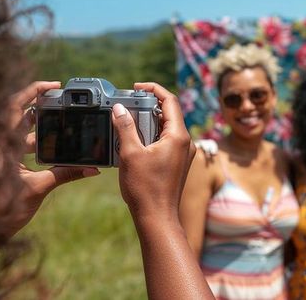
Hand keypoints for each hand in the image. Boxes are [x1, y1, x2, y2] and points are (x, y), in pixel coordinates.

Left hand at [0, 81, 99, 238]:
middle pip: (15, 112)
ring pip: (16, 126)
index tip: (53, 85)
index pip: (15, 107)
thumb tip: (93, 169)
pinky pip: (15, 140)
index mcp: (2, 146)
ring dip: (35, 120)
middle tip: (58, 97)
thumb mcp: (39, 189)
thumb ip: (66, 174)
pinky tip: (48, 143)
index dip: (33, 91)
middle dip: (37, 101)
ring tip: (58, 118)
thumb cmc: (5, 210)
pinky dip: (32, 136)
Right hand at [111, 82, 195, 218]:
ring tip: (128, 122)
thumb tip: (119, 108)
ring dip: (149, 122)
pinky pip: (167, 141)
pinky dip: (152, 136)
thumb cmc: (145, 188)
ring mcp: (184, 154)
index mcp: (178, 136)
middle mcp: (186, 143)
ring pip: (168, 128)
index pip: (170, 101)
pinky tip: (135, 141)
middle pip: (169, 113)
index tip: (137, 87)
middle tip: (128, 104)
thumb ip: (125, 128)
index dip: (154, 89)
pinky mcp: (179, 163)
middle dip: (149, 106)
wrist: (157, 217)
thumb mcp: (130, 154)